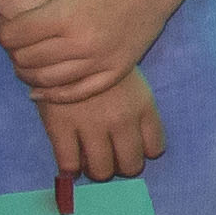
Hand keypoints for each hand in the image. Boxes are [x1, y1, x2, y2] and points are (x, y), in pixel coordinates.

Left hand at [0, 0, 179, 106]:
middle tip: (14, 42)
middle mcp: (81, 42)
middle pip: (27, 60)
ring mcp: (100, 60)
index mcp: (65, 13)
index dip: (0, 31)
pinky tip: (39, 90)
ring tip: (24, 63)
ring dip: (27, 74)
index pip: (14, 35)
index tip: (2, 26)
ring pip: (47, 81)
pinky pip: (77, 92)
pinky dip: (54, 95)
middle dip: (12, 52)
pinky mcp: (117, 70)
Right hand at [39, 67, 163, 189]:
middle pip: (130, 166)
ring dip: (97, 170)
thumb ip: (139, 111)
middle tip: (110, 158)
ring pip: (101, 171)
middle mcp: (121, 119)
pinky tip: (72, 161)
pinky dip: (71, 169)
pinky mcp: (61, 127)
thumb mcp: (131, 80)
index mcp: (142, 105)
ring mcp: (91, 125)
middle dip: (121, 166)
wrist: (62, 43)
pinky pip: (69, 165)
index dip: (143, 152)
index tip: (132, 148)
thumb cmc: (99, 62)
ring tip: (90, 160)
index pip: (155, 148)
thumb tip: (141, 149)